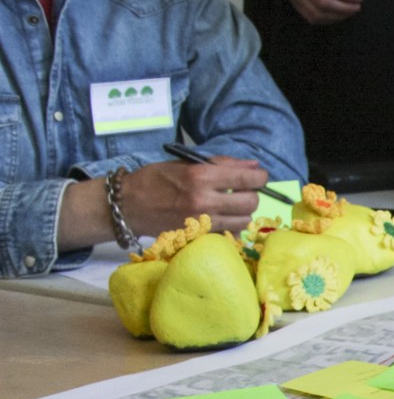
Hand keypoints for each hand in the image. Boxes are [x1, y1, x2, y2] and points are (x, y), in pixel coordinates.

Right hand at [119, 158, 269, 237]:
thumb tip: (253, 165)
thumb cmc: (156, 179)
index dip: (260, 177)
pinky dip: (231, 225)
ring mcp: (203, 220)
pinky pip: (229, 232)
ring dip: (242, 212)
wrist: (129, 205)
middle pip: (250, 202)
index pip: (246, 178)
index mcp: (201, 176)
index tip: (260, 176)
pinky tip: (222, 217)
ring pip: (243, 220)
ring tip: (230, 205)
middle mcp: (204, 199)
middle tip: (242, 191)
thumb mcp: (186, 163)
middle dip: (252, 194)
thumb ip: (221, 164)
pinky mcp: (200, 235)